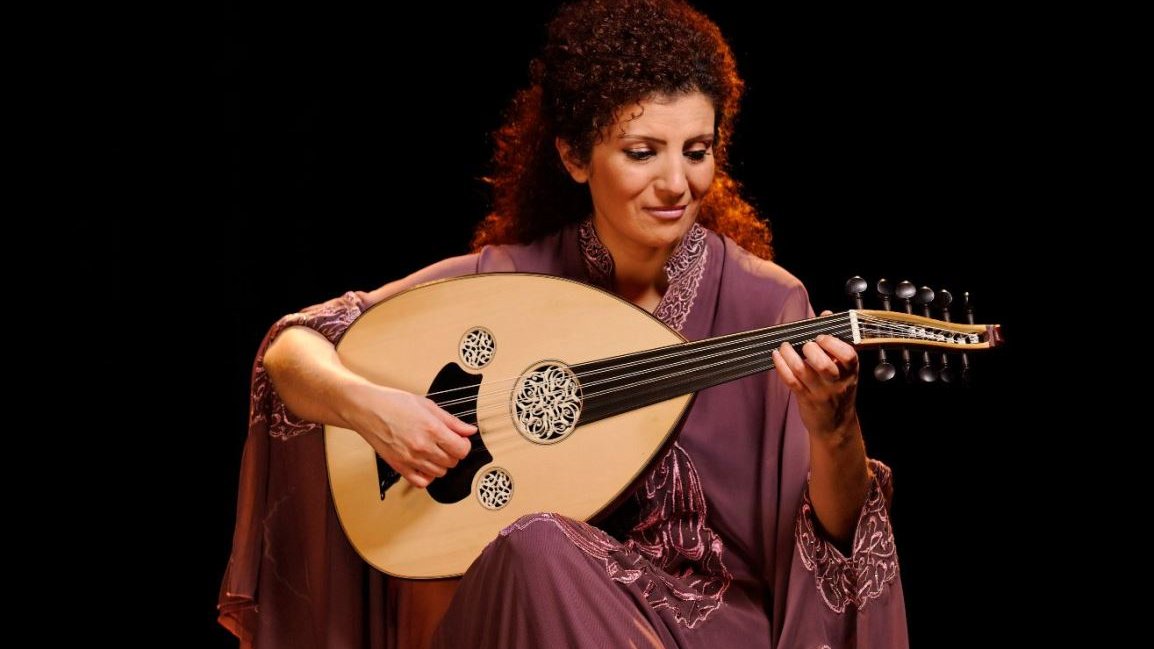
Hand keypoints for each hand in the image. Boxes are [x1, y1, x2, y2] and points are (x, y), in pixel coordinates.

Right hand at [346, 384, 476, 487]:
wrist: (366, 409)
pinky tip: (425, 465)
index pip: (462, 450)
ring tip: (434, 451)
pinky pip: (421, 482)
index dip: (464, 445)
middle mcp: (422, 447)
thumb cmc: (393, 403)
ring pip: (439, 473)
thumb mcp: (428, 405)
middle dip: (453, 453)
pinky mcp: (399, 466)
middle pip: (452, 462)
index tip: (459, 440)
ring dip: (441, 464)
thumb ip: (452, 421)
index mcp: (432, 429)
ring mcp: (410, 459)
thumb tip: (470, 430)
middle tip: (446, 443)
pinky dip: (427, 477)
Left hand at [771, 313, 859, 440]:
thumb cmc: (839, 391)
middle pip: (824, 365)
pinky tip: (776, 356)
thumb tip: (827, 315)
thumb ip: (836, 342)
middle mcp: (836, 383)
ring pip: (803, 371)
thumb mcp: (845, 369)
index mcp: (850, 372)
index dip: (833, 343)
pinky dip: (781, 366)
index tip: (822, 336)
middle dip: (811, 349)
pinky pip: (790, 381)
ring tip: (784, 346)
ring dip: (790, 355)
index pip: (848, 356)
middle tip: (805, 344)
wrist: (836, 426)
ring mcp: (820, 393)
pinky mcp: (805, 399)